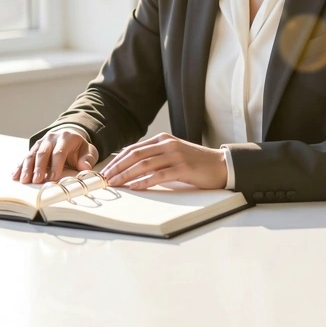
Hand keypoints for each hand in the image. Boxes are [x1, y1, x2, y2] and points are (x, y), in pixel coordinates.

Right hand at [13, 128, 98, 183]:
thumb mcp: (88, 151)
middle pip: (43, 153)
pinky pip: (25, 157)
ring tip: (24, 180)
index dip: (56, 165)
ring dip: (27, 168)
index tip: (53, 178)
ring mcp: (41, 142)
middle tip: (36, 180)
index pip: (59, 152)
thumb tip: (85, 167)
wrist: (69, 136)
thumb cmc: (79, 148)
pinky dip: (20, 167)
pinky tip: (15, 176)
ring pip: (32, 155)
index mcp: (66, 138)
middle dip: (39, 168)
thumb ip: (88, 159)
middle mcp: (51, 138)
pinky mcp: (34, 148)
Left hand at [102, 134, 227, 189]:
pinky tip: (135, 187)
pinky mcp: (183, 168)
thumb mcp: (173, 153)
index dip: (117, 160)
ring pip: (144, 164)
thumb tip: (131, 166)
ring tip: (115, 184)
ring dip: (127, 175)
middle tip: (105, 179)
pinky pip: (159, 175)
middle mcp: (167, 144)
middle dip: (117, 167)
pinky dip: (145, 181)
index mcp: (163, 139)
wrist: (220, 165)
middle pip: (135, 155)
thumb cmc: (195, 162)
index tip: (105, 171)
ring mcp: (175, 155)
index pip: (133, 149)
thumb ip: (155, 156)